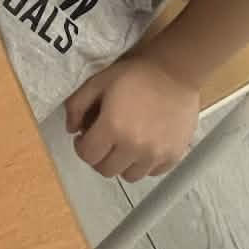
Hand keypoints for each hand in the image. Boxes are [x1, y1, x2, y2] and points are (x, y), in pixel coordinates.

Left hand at [64, 51, 200, 180]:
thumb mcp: (98, 81)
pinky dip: (144, 164)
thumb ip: (77, 105)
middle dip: (99, 156)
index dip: (82, 146)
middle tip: (104, 140)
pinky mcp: (173, 156)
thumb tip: (72, 129)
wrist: (176, 72)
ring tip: (125, 144)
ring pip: (128, 176)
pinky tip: (144, 146)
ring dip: (122, 163)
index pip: (87, 155)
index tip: (86, 136)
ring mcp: (155, 154)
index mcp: (112, 128)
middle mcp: (134, 146)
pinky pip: (151, 173)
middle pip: (106, 170)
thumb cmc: (136, 74)